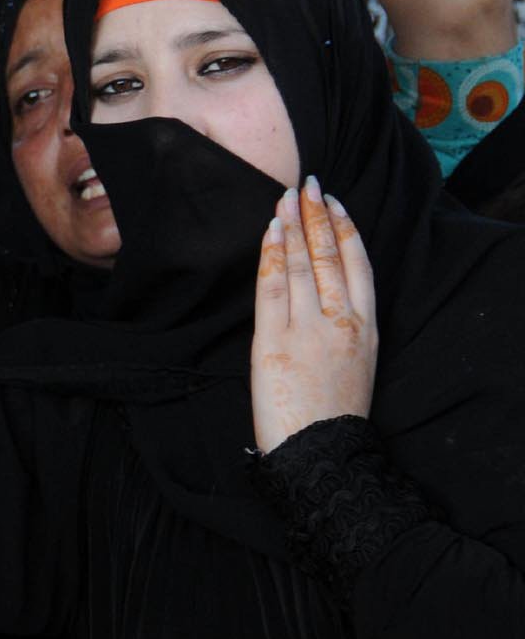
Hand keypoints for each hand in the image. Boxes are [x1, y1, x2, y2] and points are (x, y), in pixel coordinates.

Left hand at [251, 177, 378, 452]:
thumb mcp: (355, 363)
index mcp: (367, 328)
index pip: (358, 266)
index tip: (335, 203)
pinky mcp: (275, 341)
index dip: (346, 230)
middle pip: (331, 257)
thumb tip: (320, 292)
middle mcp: (341, 322)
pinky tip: (271, 230)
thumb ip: (342, 325)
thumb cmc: (331, 413)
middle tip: (309, 184)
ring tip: (287, 197)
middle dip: (318, 216)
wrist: (320, 454)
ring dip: (293, 226)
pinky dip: (272, 254)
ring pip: (303, 265)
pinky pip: (272, 287)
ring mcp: (308, 330)